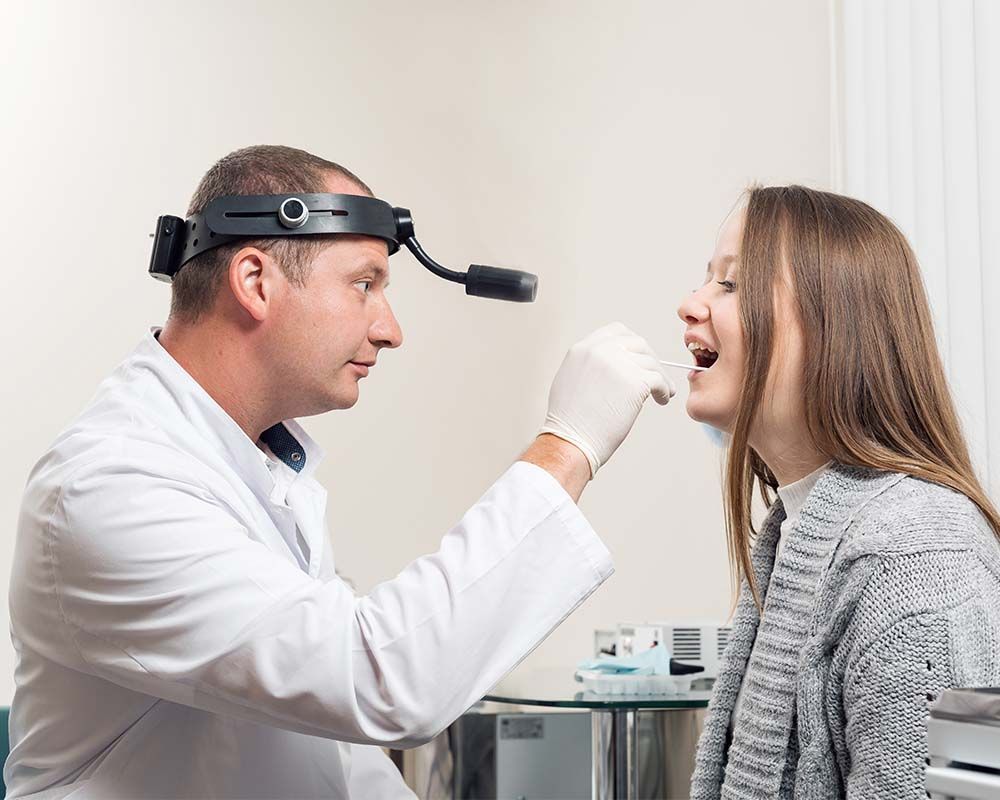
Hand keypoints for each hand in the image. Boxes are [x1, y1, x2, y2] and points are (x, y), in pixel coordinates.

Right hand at [539, 323, 674, 477]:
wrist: (571, 440)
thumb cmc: (570, 421)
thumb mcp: (570, 379)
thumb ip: (590, 364)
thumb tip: (616, 364)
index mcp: (583, 349)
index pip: (616, 332)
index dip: (631, 344)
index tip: (639, 357)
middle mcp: (600, 351)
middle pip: (637, 344)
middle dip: (650, 359)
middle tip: (655, 375)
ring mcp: (618, 364)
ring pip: (651, 363)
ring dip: (660, 377)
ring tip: (663, 392)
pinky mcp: (635, 381)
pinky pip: (659, 379)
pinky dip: (665, 389)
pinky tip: (662, 398)